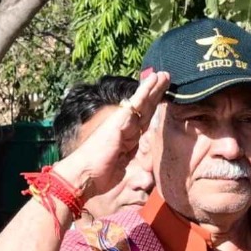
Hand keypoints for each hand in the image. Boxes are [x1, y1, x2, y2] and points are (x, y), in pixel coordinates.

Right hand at [50, 70, 171, 205]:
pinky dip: (145, 90)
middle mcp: (125, 127)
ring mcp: (122, 122)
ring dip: (153, 87)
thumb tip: (146, 174)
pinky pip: (136, 103)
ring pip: (143, 102)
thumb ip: (132, 163)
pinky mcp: (120, 120)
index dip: (154, 108)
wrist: (84, 174)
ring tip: (164, 74)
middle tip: (166, 77)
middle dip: (156, 93)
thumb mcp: (122, 168)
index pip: (144, 120)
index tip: (163, 98)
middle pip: (145, 108)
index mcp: (127, 138)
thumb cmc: (99, 175)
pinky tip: (153, 79)